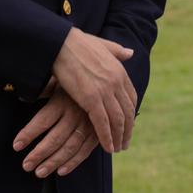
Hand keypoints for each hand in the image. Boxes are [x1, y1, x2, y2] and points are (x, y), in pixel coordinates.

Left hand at [12, 87, 97, 177]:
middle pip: (55, 138)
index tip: (16, 145)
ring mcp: (87, 125)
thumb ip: (41, 90)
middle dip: (39, 154)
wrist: (101, 83)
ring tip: (39, 172)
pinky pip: (84, 151)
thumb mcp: (56, 81)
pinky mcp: (97, 133)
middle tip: (26, 165)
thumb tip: (20, 96)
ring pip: (69, 148)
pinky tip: (60, 171)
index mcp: (62, 100)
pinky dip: (73, 163)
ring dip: (53, 162)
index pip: (42, 121)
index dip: (28, 134)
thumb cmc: (72, 82)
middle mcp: (74, 114)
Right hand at [51, 27, 135, 153]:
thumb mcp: (103, 45)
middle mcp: (116, 82)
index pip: (132, 98)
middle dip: (127, 130)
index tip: (128, 125)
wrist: (60, 43)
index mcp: (120, 70)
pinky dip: (106, 137)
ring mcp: (105, 91)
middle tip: (125, 144)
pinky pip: (103, 123)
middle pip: (127, 112)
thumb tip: (131, 53)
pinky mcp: (91, 99)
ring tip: (116, 149)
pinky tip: (107, 147)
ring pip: (117, 121)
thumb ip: (118, 51)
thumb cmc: (78, 42)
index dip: (130, 114)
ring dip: (119, 137)